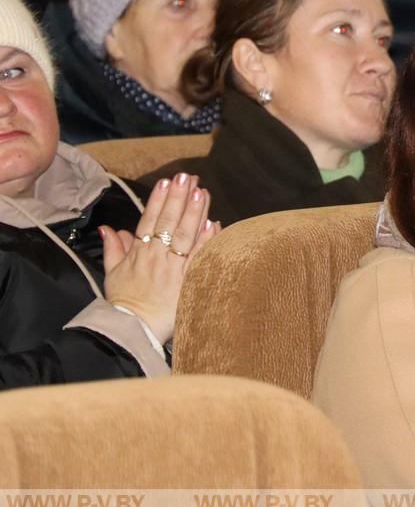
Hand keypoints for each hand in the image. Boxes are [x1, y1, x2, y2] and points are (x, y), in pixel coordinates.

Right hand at [102, 173, 219, 342]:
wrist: (131, 329)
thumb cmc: (123, 302)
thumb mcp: (112, 273)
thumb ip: (113, 248)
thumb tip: (109, 228)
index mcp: (138, 253)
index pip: (149, 220)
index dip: (158, 200)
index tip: (166, 182)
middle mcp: (156, 257)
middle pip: (169, 222)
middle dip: (179, 197)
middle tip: (188, 177)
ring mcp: (172, 269)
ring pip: (185, 236)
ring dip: (194, 212)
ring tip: (201, 191)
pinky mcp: (186, 282)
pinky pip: (198, 258)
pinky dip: (205, 241)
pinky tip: (214, 223)